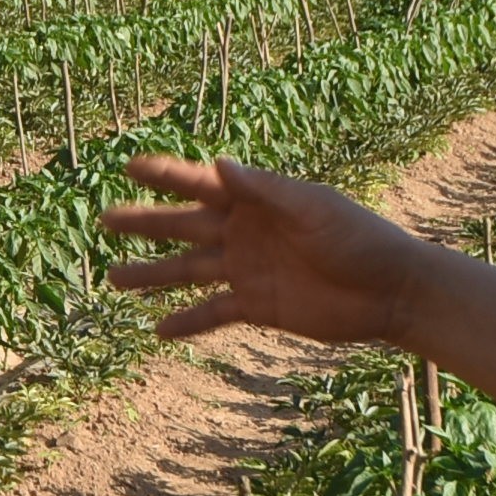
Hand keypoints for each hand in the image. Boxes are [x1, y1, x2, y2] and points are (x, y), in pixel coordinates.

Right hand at [98, 154, 416, 345]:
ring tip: (113, 280)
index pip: (201, 184)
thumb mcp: (313, 208)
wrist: (390, 290)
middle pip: (182, 227)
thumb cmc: (359, 238)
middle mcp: (243, 233)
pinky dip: (186, 322)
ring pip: (188, 272)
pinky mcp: (257, 306)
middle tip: (105, 220)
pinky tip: (157, 330)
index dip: (165, 175)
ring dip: (152, 276)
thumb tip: (219, 165)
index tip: (130, 165)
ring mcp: (247, 270)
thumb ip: (265, 190)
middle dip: (144, 224)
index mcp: (255, 201)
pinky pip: (212, 314)